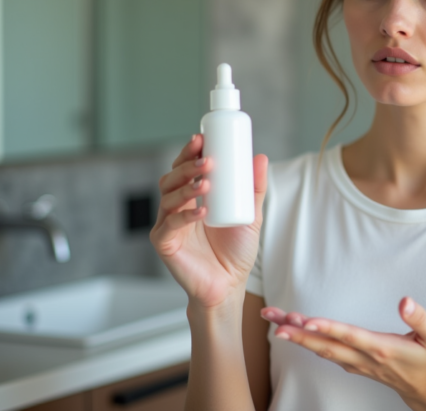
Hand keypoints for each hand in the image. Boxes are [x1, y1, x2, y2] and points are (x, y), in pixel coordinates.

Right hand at [150, 134, 267, 309]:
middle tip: (206, 160)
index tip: (202, 138)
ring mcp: (168, 225)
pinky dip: (185, 216)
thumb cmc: (235, 252)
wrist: (229, 286)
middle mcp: (177, 208)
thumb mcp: (251, 215)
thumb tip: (260, 157)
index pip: (185, 168)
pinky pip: (170, 225)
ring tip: (206, 182)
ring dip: (187, 187)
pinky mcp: (165, 244)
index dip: (189, 152)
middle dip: (186, 165)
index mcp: (193, 198)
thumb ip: (255, 189)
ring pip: (168, 198)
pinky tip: (202, 211)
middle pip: (171, 178)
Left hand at [261, 298, 425, 410]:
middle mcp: (365, 357)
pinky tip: (297, 334)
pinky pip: (328, 353)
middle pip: (326, 344)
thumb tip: (405, 301)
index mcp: (382, 348)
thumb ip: (421, 318)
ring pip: (323, 349)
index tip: (307, 321)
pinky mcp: (355, 364)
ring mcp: (358, 363)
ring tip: (278, 323)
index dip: (328, 328)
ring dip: (299, 337)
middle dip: (298, 332)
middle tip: (275, 321)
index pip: (349, 336)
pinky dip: (310, 343)